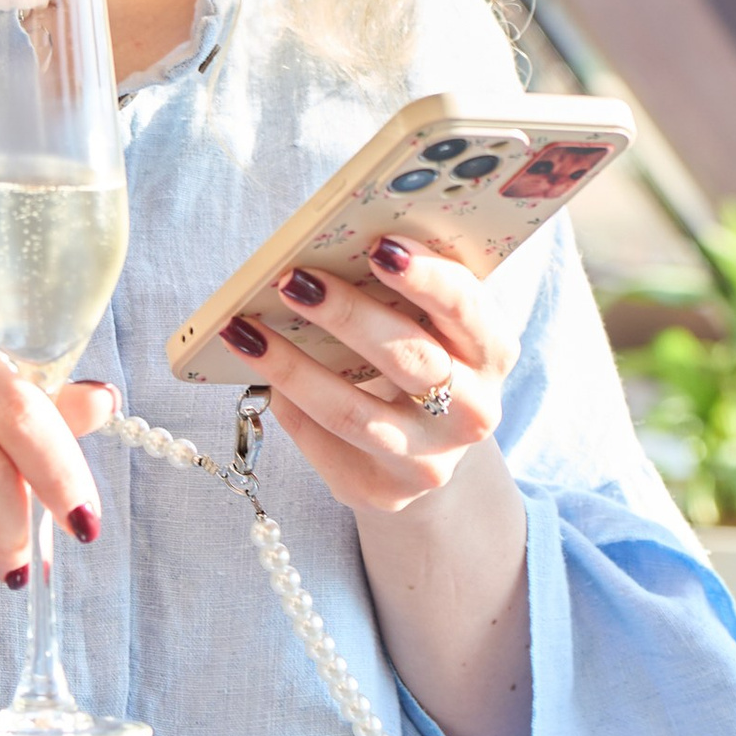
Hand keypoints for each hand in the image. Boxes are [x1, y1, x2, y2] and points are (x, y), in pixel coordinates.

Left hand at [221, 241, 521, 518]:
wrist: (423, 450)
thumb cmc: (418, 358)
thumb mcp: (428, 325)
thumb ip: (401, 290)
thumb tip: (325, 250)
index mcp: (491, 353)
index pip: (464, 308)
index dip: (425, 275)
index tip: (376, 243)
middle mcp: (471, 413)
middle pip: (409, 359)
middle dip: (348, 314)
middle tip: (291, 278)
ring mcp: (428, 462)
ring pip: (352, 411)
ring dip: (292, 366)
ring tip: (244, 329)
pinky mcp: (381, 492)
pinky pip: (322, 441)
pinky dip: (284, 401)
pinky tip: (253, 369)